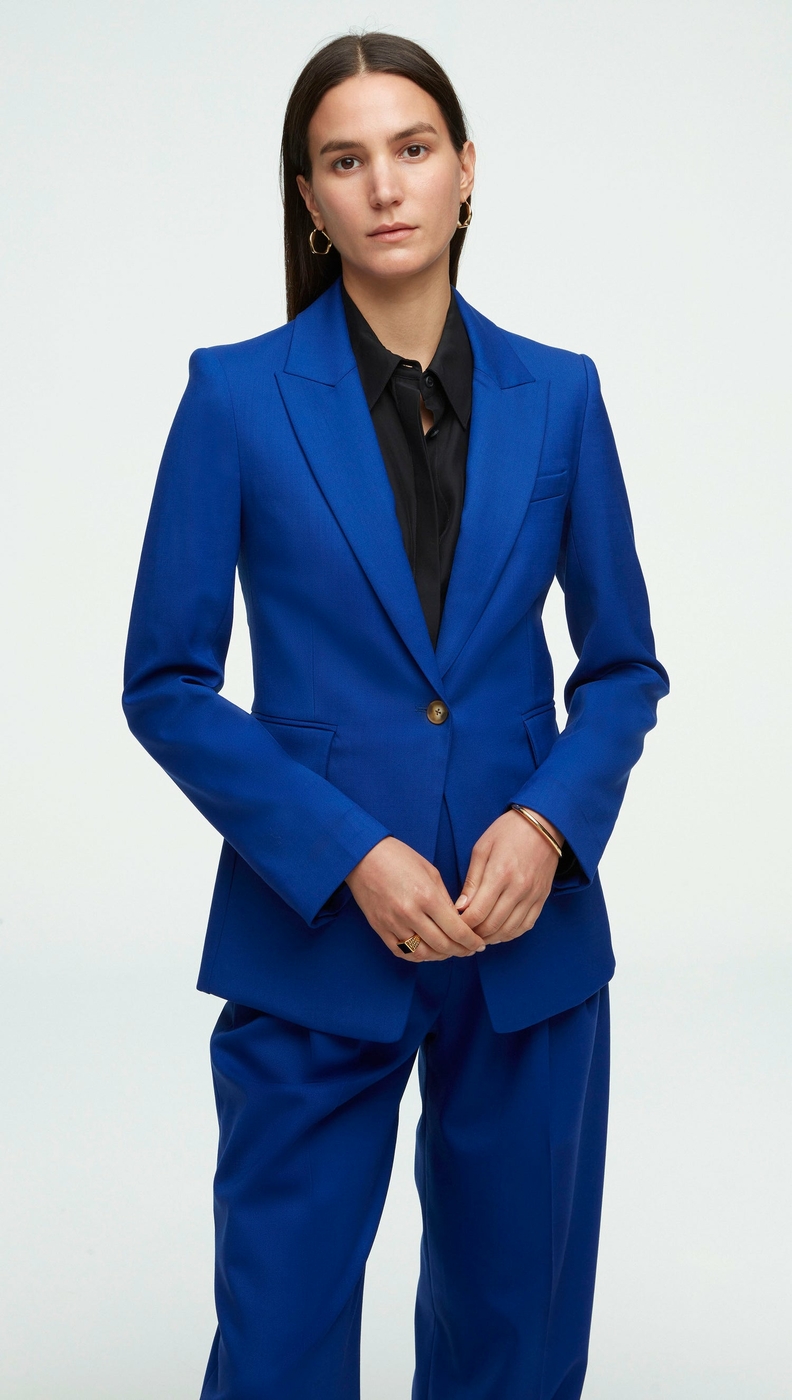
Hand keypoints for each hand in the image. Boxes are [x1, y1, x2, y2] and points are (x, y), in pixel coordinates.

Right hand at [346, 836, 486, 961]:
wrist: (363, 855)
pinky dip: (418, 956)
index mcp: (427, 896)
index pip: (456, 930)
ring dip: (441, 956)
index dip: (471, 941)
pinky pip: (402, 952)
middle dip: (460, 951)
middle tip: (469, 951)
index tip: (479, 944)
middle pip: (442, 945)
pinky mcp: (380, 928)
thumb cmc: (399, 857)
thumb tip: (457, 921)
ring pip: (423, 953)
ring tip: (450, 952)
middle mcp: (410, 914)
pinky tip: (428, 951)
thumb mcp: (430, 872)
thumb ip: (445, 899)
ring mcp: (393, 924)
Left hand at [455, 808, 561, 944]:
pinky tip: (499, 932)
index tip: (454, 924)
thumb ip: (472, 881)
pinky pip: (526, 926)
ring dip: (491, 938)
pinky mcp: (542, 898)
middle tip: (463, 933)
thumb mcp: (482, 849)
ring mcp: (532, 896)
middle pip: (492, 926)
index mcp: (499, 874)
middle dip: (474, 934)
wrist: (542, 825)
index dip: (463, 925)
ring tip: (478, 935)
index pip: (477, 913)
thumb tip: (461, 907)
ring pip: (509, 930)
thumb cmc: (507, 832)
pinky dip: (510, 934)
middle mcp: (518, 889)